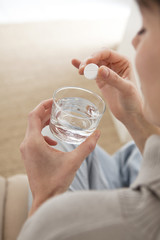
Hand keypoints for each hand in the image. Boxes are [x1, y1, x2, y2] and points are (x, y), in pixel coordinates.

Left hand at [20, 99, 99, 215]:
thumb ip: (87, 146)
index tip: (54, 101)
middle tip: (58, 108)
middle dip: (45, 112)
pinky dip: (43, 134)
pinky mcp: (28, 156)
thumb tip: (98, 133)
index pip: (34, 115)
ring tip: (56, 120)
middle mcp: (26, 144)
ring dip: (43, 122)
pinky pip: (33, 138)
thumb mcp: (74, 161)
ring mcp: (26, 151)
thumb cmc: (56, 181)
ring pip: (32, 129)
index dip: (43, 105)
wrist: (45, 198)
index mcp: (34, 142)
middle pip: (33, 120)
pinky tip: (54, 142)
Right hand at [72, 49, 159, 152]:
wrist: (130, 114)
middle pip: (98, 56)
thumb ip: (113, 79)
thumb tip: (100, 69)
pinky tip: (74, 62)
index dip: (96, 55)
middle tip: (83, 69)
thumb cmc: (132, 101)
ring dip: (85, 65)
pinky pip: (91, 72)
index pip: (107, 53)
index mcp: (123, 62)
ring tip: (80, 71)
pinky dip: (83, 68)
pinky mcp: (101, 80)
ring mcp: (107, 72)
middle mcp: (115, 65)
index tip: (88, 62)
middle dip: (89, 61)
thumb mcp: (125, 89)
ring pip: (93, 64)